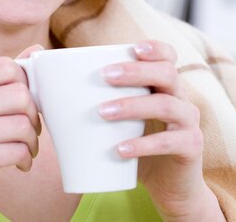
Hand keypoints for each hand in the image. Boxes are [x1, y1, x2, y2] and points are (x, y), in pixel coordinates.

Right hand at [0, 46, 41, 221]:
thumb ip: (0, 80)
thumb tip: (36, 51)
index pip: (6, 67)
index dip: (24, 84)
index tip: (23, 104)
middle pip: (19, 94)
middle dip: (33, 115)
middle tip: (28, 131)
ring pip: (23, 123)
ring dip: (32, 141)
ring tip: (24, 149)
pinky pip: (19, 149)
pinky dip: (26, 159)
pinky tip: (18, 164)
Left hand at [99, 40, 223, 220]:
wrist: (170, 189)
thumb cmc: (137, 148)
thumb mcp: (121, 123)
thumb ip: (96, 102)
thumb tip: (45, 88)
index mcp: (164, 87)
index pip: (169, 56)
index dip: (155, 48)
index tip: (132, 47)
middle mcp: (181, 98)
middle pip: (167, 73)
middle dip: (135, 71)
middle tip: (105, 75)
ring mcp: (189, 123)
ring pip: (167, 105)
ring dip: (133, 105)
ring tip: (103, 112)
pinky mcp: (190, 148)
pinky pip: (169, 142)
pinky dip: (143, 145)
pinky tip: (121, 149)